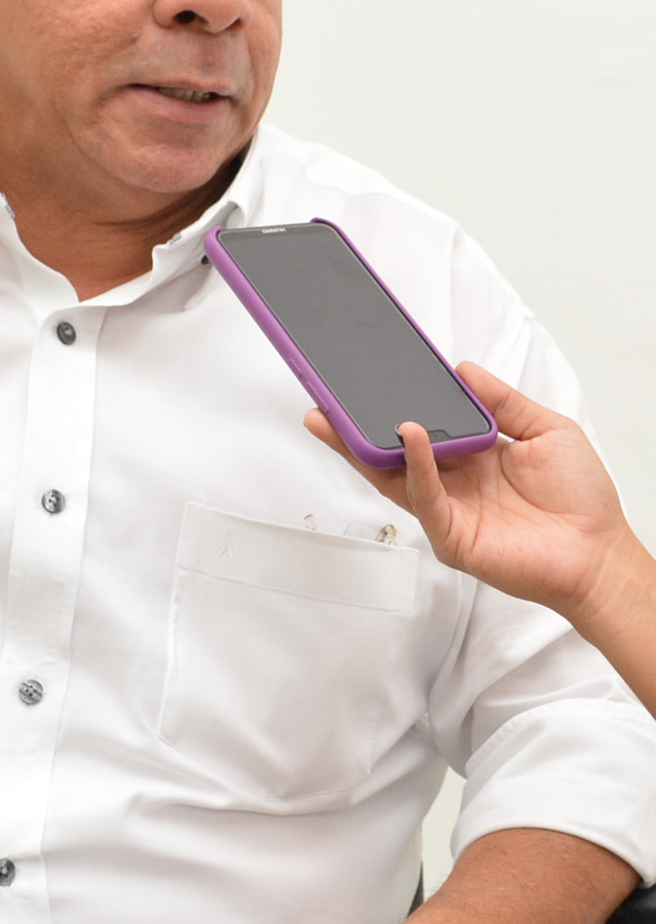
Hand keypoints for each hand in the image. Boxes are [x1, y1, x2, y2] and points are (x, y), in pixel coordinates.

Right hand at [304, 361, 629, 625]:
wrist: (598, 553)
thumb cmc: (581, 500)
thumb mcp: (546, 429)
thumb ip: (504, 401)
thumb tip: (465, 370)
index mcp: (471, 457)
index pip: (421, 428)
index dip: (395, 405)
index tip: (370, 379)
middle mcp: (453, 483)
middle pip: (390, 453)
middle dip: (354, 428)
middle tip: (326, 401)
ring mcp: (447, 510)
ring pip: (392, 476)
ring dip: (364, 447)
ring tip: (341, 416)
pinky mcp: (451, 536)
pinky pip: (424, 497)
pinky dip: (414, 466)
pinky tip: (410, 436)